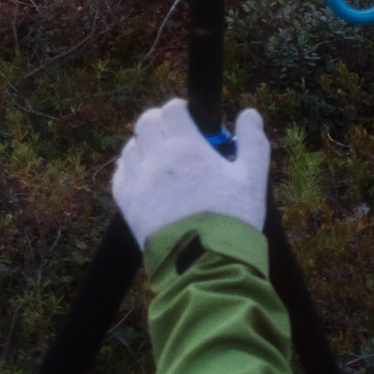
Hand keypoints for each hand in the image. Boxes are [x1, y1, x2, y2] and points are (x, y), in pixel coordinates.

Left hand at [111, 97, 269, 248]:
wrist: (207, 264)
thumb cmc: (233, 218)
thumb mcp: (253, 177)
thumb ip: (252, 141)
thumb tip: (250, 113)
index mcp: (187, 147)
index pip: (171, 110)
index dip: (179, 110)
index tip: (188, 117)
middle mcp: (157, 159)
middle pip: (146, 123)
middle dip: (159, 122)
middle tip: (172, 133)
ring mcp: (139, 182)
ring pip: (130, 148)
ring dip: (144, 145)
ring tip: (160, 157)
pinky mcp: (128, 205)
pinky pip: (120, 175)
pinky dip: (130, 169)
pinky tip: (144, 177)